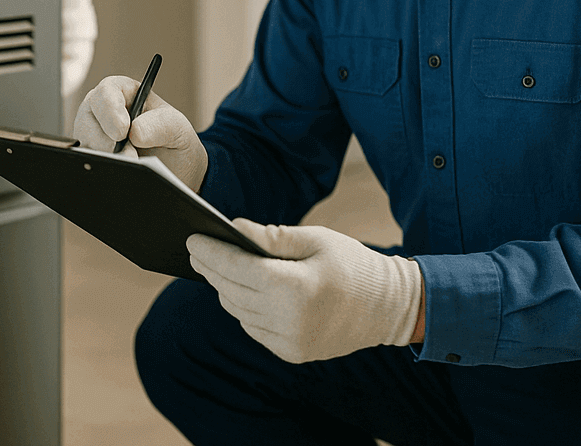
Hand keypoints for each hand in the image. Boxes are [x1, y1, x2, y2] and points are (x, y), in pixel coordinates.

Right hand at [73, 75, 208, 190]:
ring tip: (129, 169)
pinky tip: (119, 177)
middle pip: (87, 122)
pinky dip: (101, 172)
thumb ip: (159, 125)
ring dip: (104, 160)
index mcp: (121, 93)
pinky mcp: (90, 161)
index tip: (123, 131)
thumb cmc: (172, 138)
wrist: (173, 169)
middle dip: (105, 143)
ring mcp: (91, 138)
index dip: (111, 111)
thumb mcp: (175, 126)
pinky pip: (87, 166)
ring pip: (84, 147)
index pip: (106, 93)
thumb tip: (134, 133)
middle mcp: (100, 113)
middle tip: (128, 158)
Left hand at [187, 219, 423, 363]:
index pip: (239, 269)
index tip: (192, 239)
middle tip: (195, 250)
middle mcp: (290, 320)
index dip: (212, 253)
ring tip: (213, 267)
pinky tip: (239, 291)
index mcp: (297, 288)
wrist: (388, 307)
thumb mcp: (316, 239)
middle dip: (211, 269)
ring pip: (239, 312)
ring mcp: (290, 342)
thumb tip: (235, 227)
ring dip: (224, 288)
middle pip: (233, 291)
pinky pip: (254, 328)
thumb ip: (273, 236)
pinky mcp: (292, 353)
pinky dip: (244, 308)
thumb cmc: (353, 264)